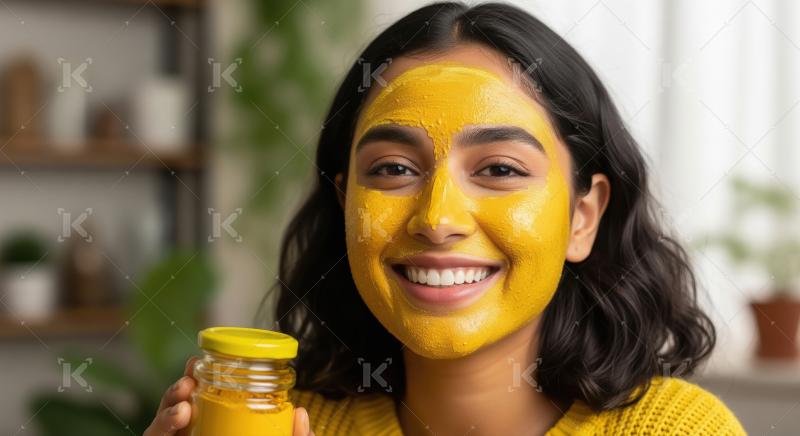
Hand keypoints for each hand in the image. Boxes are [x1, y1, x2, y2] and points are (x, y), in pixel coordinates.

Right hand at [143, 356, 313, 435]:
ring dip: (165, 414)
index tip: (198, 362)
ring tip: (183, 409)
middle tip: (189, 382)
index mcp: (211, 435)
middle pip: (172, 414)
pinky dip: (159, 433)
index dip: (195, 380)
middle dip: (175, 392)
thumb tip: (300, 412)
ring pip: (157, 433)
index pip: (199, 405)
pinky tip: (177, 423)